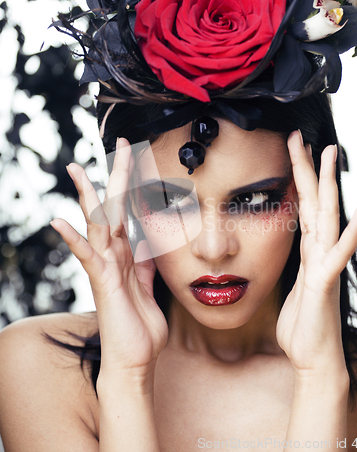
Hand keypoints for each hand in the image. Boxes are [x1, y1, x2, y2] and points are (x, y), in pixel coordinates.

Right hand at [50, 138, 167, 382]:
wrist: (136, 359)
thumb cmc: (141, 325)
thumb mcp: (149, 285)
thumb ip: (146, 262)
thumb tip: (149, 244)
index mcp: (127, 254)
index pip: (129, 211)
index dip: (134, 185)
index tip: (137, 159)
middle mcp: (114, 255)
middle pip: (115, 207)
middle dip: (118, 175)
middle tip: (120, 144)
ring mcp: (106, 266)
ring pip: (97, 223)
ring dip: (88, 196)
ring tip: (76, 169)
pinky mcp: (102, 282)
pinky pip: (87, 256)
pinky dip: (74, 239)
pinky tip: (59, 221)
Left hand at [276, 130, 356, 377]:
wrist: (312, 357)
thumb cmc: (301, 322)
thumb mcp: (293, 283)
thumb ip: (299, 260)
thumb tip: (299, 243)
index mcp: (308, 250)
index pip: (303, 205)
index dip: (297, 177)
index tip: (291, 150)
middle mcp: (319, 251)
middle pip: (314, 202)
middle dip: (309, 169)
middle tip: (303, 136)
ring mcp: (325, 265)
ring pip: (327, 218)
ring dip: (329, 186)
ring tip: (331, 156)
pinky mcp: (325, 283)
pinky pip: (338, 254)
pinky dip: (349, 233)